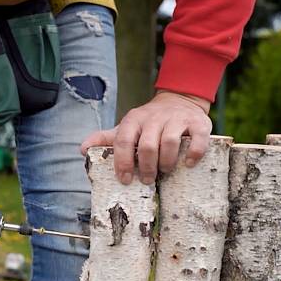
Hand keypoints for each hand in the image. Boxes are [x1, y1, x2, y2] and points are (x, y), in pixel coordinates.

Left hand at [81, 90, 211, 184]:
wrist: (180, 101)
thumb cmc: (149, 123)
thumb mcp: (127, 128)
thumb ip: (106, 138)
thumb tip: (82, 149)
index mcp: (134, 119)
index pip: (124, 141)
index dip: (122, 162)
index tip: (124, 180)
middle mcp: (155, 117)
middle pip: (148, 145)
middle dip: (146, 167)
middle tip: (147, 180)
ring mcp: (177, 119)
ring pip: (170, 141)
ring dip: (166, 162)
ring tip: (165, 171)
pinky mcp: (198, 123)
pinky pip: (197, 140)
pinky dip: (194, 154)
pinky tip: (188, 164)